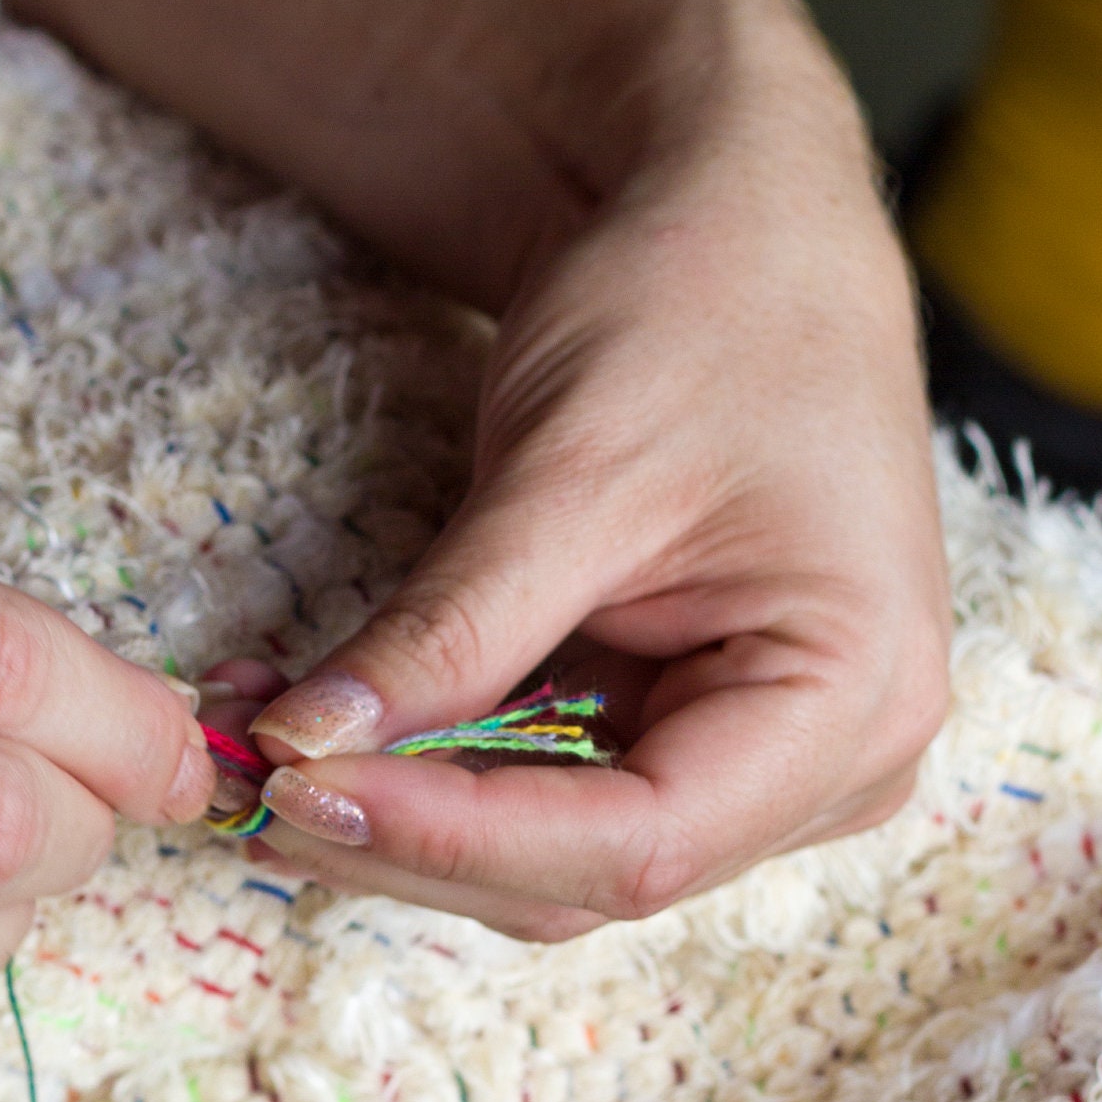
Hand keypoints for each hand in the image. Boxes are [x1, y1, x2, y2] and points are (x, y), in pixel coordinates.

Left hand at [234, 38, 951, 937]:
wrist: (746, 228)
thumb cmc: (704, 309)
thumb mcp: (570, 472)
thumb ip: (449, 633)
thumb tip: (304, 748)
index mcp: (852, 700)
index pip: (635, 842)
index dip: (453, 836)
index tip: (300, 789)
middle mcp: (832, 764)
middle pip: (587, 873)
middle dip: (409, 838)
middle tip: (249, 784)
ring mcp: (763, 763)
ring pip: (552, 856)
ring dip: (403, 817)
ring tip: (264, 750)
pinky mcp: (686, 737)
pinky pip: (547, 793)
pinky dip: (432, 773)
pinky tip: (325, 732)